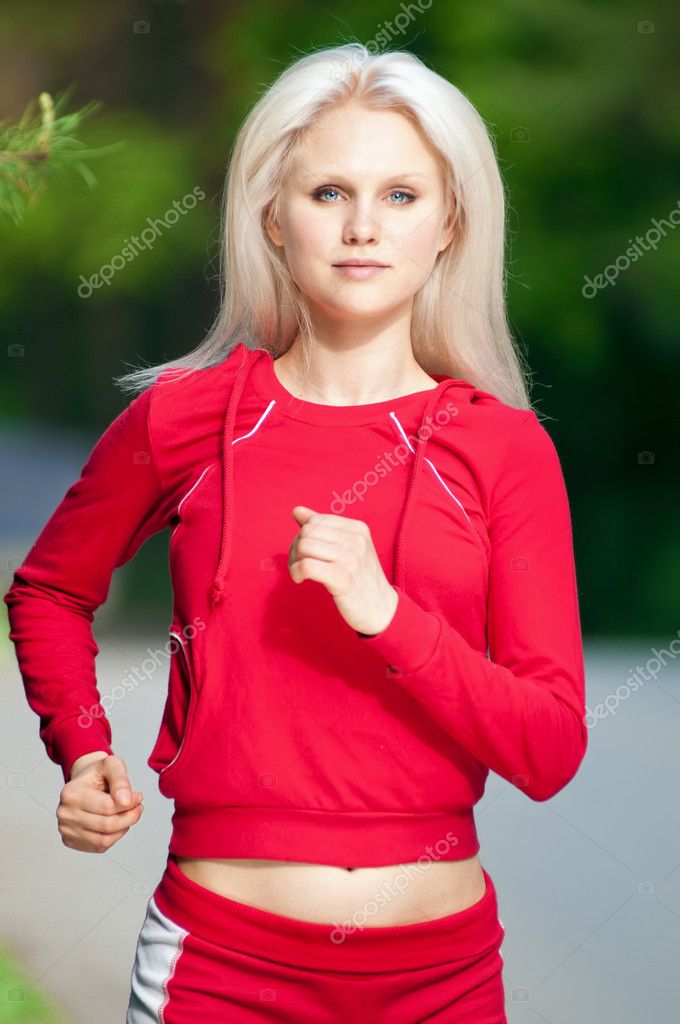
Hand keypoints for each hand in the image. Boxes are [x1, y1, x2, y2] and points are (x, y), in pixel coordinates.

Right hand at [58, 753, 143, 852]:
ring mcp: (66, 829)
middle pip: (106, 825)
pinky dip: (114, 837)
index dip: (130, 803)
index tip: (139, 796)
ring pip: (104, 840)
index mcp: (71, 793)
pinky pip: (99, 846)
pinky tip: (117, 823)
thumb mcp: (112, 765)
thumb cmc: (98, 774)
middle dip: (130, 817)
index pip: (107, 807)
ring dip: (123, 828)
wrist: (85, 782)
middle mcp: (64, 813)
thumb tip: (126, 801)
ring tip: (129, 814)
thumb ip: (120, 780)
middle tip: (138, 807)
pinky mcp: (70, 841)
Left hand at [288, 506, 397, 634]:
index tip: (303, 553)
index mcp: (357, 528)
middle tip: (298, 564)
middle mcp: (355, 540)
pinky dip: (296, 572)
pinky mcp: (343, 578)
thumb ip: (322, 528)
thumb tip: (297, 510)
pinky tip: (300, 579)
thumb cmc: (360, 578)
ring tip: (299, 572)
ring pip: (304, 547)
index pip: (315, 521)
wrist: (381, 608)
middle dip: (295, 549)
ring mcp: (350, 559)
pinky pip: (306, 566)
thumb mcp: (347, 548)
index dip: (302, 536)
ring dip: (293, 561)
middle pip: (306, 533)